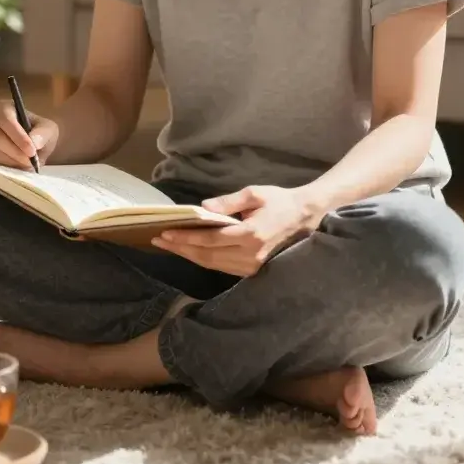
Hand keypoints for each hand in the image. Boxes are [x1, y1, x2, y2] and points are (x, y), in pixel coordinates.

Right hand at [0, 100, 58, 168]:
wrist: (34, 149)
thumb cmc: (40, 134)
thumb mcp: (49, 130)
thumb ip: (43, 133)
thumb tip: (34, 142)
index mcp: (5, 107)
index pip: (6, 119)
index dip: (18, 136)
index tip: (31, 151)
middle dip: (14, 151)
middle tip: (29, 161)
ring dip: (8, 160)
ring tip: (23, 165)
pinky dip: (0, 167)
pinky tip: (13, 168)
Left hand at [152, 185, 322, 276]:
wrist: (304, 217)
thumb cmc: (279, 200)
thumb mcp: (254, 193)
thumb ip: (228, 202)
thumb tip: (203, 206)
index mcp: (251, 235)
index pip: (210, 240)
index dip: (186, 238)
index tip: (166, 233)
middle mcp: (250, 255)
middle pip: (207, 256)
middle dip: (181, 249)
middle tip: (159, 241)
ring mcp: (252, 266)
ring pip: (213, 265)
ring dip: (190, 256)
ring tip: (170, 246)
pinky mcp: (253, 270)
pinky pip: (223, 267)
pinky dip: (204, 260)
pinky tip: (191, 252)